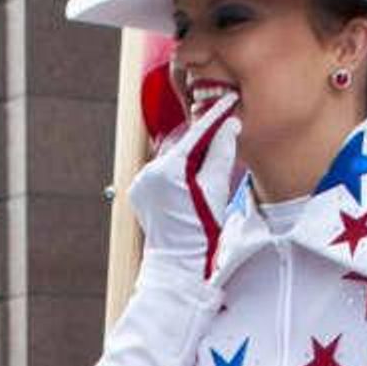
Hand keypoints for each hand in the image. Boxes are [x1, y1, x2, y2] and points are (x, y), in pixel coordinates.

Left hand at [126, 89, 237, 277]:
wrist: (179, 262)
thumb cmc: (201, 232)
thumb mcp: (217, 190)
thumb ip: (222, 153)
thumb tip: (229, 124)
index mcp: (169, 170)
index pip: (196, 135)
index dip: (214, 118)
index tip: (227, 104)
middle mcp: (149, 172)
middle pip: (182, 147)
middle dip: (202, 143)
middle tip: (223, 137)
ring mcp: (140, 182)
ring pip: (170, 159)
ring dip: (188, 160)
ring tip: (206, 173)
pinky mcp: (137, 192)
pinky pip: (159, 174)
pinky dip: (174, 174)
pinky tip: (187, 184)